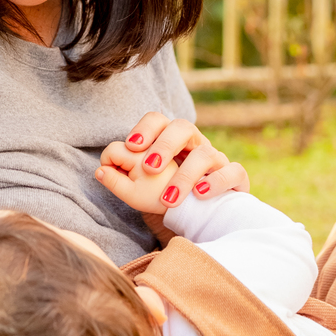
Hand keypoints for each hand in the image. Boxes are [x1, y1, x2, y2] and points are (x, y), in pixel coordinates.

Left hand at [97, 112, 249, 213]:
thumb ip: (121, 179)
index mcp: (171, 141)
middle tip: (149, 168)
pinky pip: (233, 171)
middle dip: (165, 145)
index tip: (131, 147)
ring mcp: (217, 160)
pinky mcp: (235, 178)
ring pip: (206, 153)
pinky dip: (217, 181)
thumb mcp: (142, 189)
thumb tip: (99, 171)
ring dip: (186, 174)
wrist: (206, 216)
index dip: (145, 129)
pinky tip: (200, 194)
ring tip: (169, 197)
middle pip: (184, 127)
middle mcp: (195, 144)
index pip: (159, 120)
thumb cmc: (170, 197)